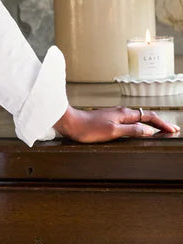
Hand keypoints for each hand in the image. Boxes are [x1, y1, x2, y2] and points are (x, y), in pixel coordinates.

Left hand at [54, 105, 179, 142]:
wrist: (70, 123)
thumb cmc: (88, 128)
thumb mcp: (113, 131)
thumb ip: (132, 130)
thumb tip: (149, 131)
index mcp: (125, 114)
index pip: (149, 117)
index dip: (162, 124)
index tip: (172, 130)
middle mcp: (121, 112)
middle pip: (145, 116)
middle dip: (159, 123)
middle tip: (170, 129)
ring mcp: (114, 115)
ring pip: (137, 118)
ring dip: (149, 124)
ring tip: (158, 129)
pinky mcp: (107, 119)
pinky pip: (128, 121)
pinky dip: (138, 125)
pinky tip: (136, 129)